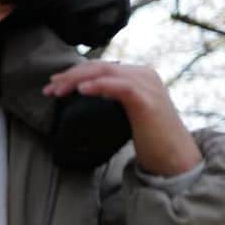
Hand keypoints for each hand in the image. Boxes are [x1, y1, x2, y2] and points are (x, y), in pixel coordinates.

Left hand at [43, 61, 201, 176]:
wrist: (176, 158)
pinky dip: (99, 85)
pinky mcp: (148, 101)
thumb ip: (114, 100)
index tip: (54, 84)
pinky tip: (82, 90)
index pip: (102, 66)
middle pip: (100, 66)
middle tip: (49, 89)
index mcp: (139, 75)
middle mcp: (144, 74)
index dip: (76, 73)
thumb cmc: (151, 139)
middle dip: (71, 76)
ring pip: (106, 72)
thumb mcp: (129, 113)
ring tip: (58, 91)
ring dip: (77, 80)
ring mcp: (147, 85)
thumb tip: (86, 96)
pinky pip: (120, 86)